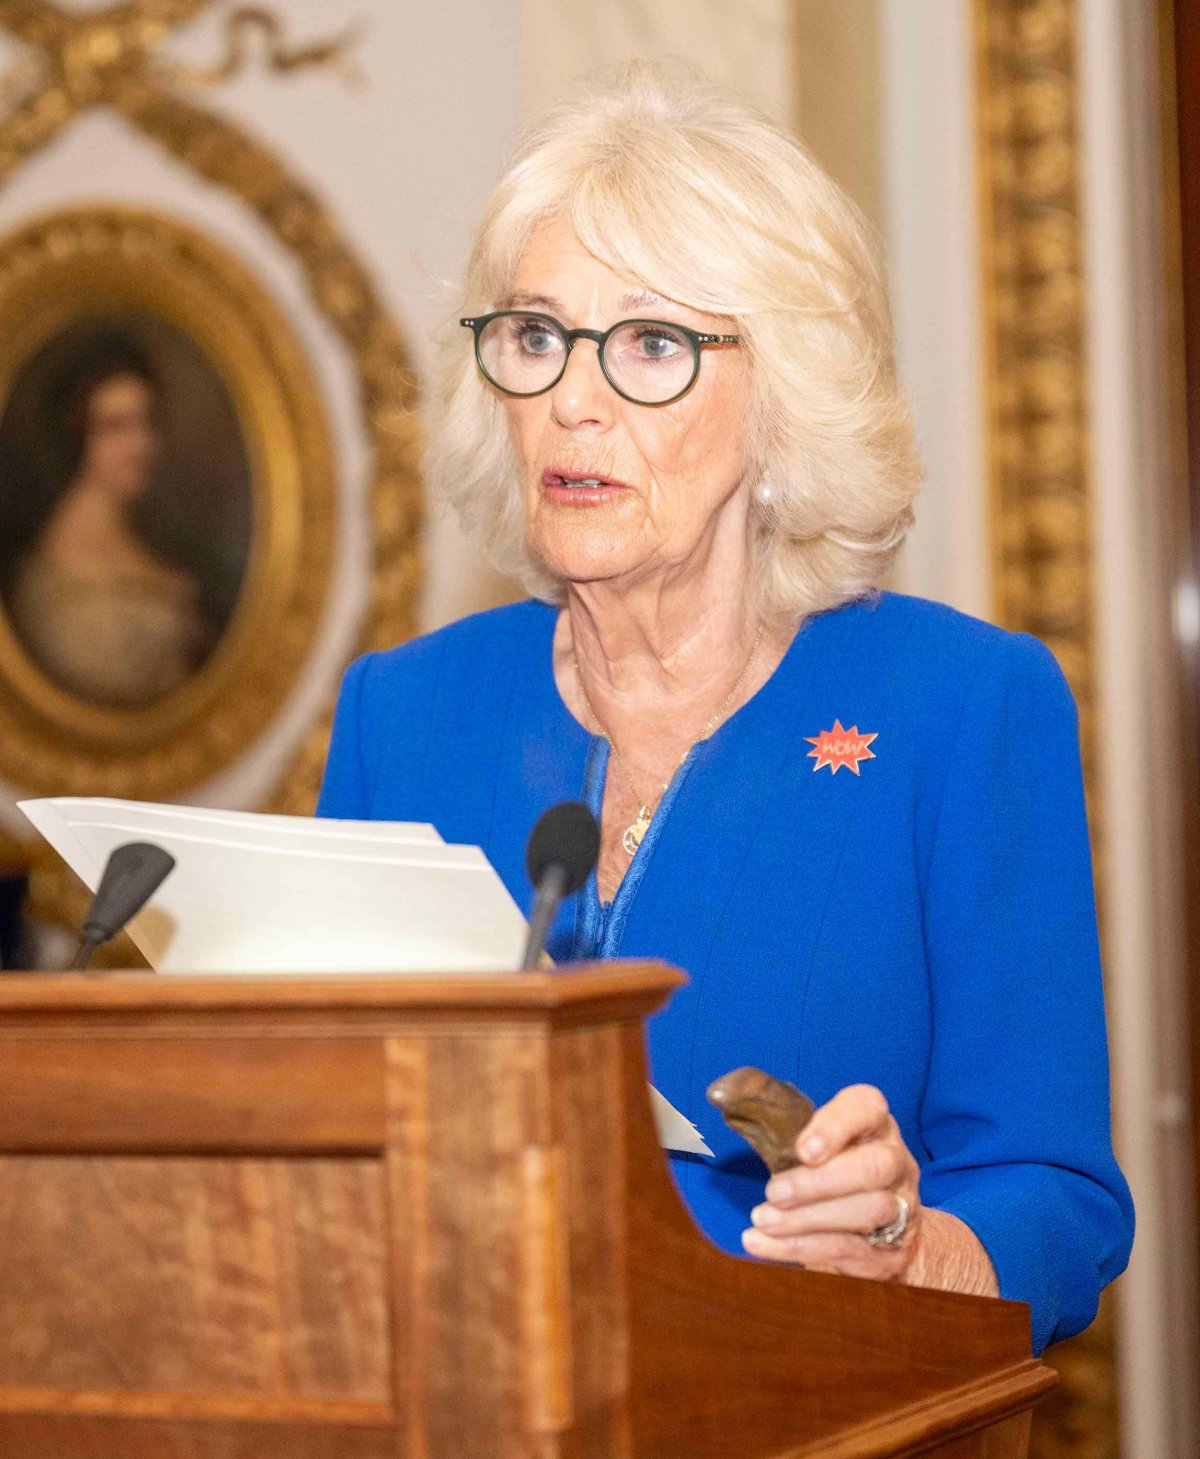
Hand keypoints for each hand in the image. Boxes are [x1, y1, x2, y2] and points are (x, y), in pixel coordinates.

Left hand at [741, 1083, 920, 1280]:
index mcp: (875, 1127)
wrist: (894, 1240)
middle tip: (773, 1192)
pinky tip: (762, 1243)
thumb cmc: (835, 1176)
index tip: (802, 1149)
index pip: (867, 1107)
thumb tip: (720, 1094)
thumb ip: (779, 1125)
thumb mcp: (816, 1147)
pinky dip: (800, 1247)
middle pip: (874, 1167)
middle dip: (819, 1181)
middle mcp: (896, 1164)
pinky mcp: (888, 1253)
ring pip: (867, 1210)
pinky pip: (848, 1250)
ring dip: (806, 1218)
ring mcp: (900, 1210)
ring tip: (762, 1219)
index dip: (836, 1125)